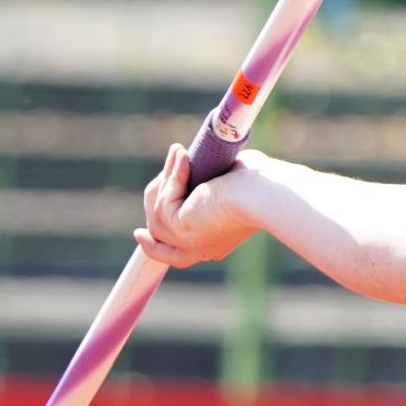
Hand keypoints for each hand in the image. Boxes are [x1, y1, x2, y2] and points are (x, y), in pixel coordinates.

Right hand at [134, 143, 261, 267]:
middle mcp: (199, 250)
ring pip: (157, 213)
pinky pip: (164, 200)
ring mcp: (188, 243)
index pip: (175, 252)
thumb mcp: (230, 183)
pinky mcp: (181, 228)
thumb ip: (210, 181)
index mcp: (213, 245)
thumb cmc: (260, 184)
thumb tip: (196, 163)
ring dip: (166, 179)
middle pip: (159, 234)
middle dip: (156, 198)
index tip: (139, 234)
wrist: (266, 193)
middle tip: (162, 175)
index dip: (154, 244)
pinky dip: (172, 176)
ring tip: (180, 152)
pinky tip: (183, 156)